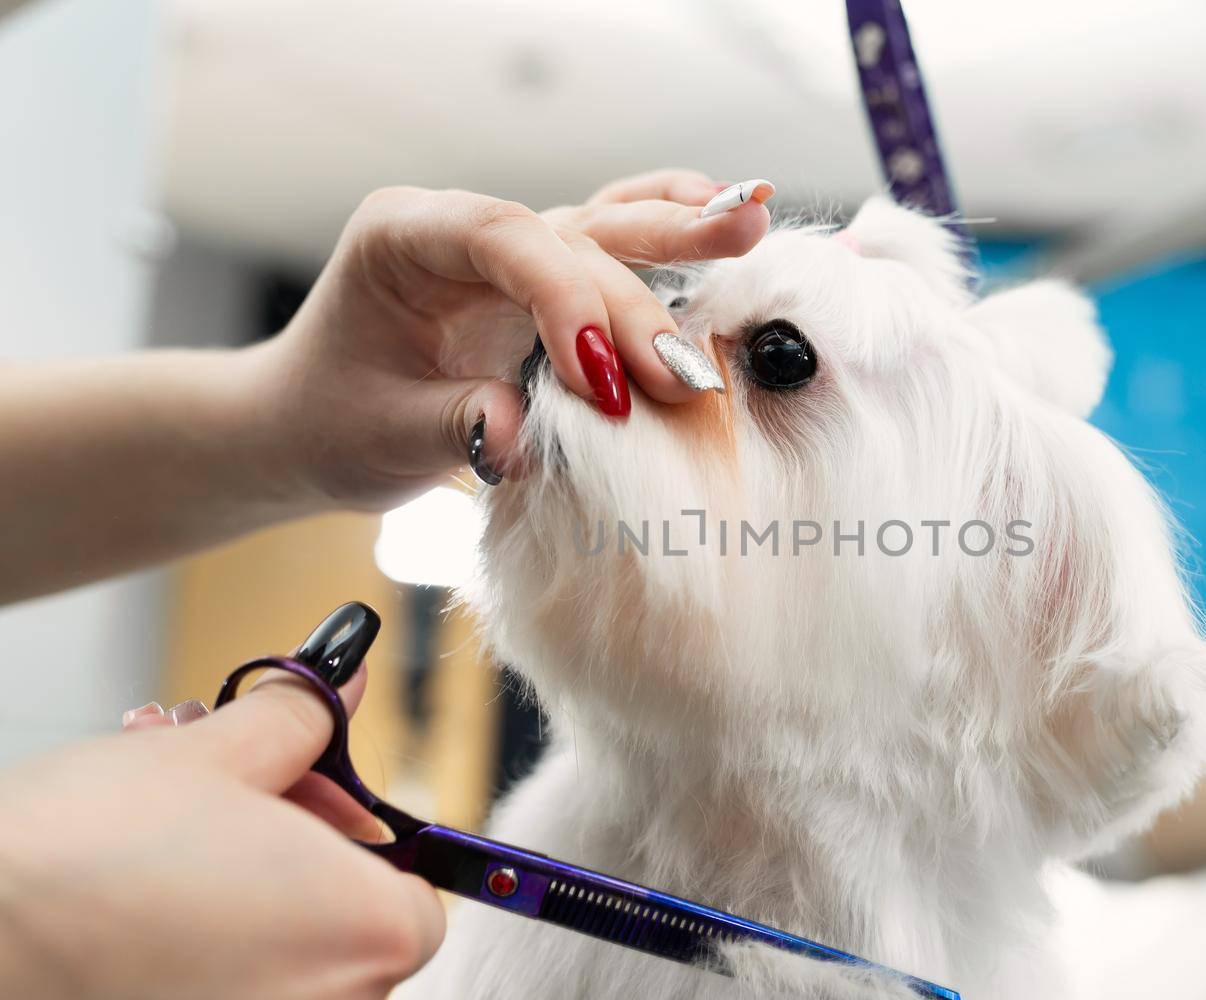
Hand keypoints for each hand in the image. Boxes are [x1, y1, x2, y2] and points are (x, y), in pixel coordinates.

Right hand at [0, 674, 441, 999]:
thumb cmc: (76, 856)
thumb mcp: (212, 752)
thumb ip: (302, 722)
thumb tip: (340, 691)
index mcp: (371, 937)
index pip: (415, 896)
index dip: (355, 845)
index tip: (298, 812)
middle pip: (346, 935)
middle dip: (290, 868)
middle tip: (218, 812)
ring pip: (280, 980)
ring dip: (238, 912)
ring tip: (161, 853)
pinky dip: (197, 977)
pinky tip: (140, 917)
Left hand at [251, 170, 770, 509]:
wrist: (313, 425)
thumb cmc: (332, 420)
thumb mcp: (379, 435)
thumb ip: (452, 427)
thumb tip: (519, 438)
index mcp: (406, 236)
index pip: (503, 238)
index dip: (562, 300)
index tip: (600, 384)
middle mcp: (466, 230)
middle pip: (568, 237)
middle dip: (633, 298)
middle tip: (683, 369)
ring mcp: (513, 253)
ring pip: (604, 226)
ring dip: (679, 234)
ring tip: (749, 221)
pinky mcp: (548, 285)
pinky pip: (614, 244)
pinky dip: (670, 234)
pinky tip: (729, 212)